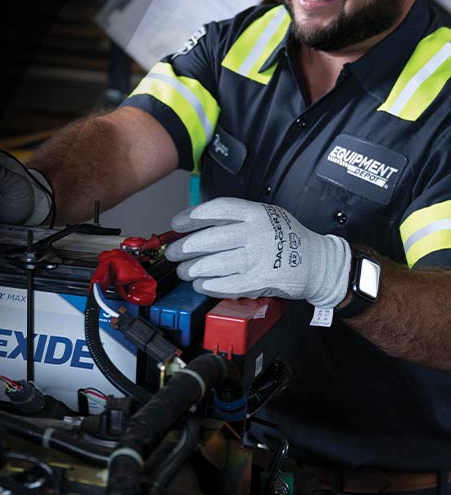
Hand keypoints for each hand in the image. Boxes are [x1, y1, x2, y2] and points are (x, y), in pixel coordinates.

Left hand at [164, 197, 350, 308]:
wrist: (319, 263)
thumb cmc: (288, 239)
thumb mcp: (267, 216)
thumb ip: (238, 218)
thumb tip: (198, 224)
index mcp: (257, 213)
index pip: (218, 209)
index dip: (193, 216)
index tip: (177, 223)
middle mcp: (258, 233)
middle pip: (212, 238)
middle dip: (186, 247)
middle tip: (174, 252)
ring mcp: (261, 257)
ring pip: (217, 262)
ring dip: (195, 268)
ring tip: (184, 271)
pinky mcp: (262, 280)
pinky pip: (229, 283)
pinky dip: (211, 285)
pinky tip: (201, 284)